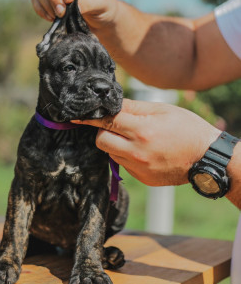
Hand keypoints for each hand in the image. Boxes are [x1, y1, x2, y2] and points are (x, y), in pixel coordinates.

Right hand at [31, 0, 117, 29]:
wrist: (99, 18)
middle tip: (62, 13)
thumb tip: (67, 8)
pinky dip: (40, 10)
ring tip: (59, 17)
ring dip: (47, 5)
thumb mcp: (99, 2)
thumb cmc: (102, 6)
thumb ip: (85, 2)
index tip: (69, 0)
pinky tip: (51, 18)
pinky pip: (36, 0)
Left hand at [72, 99, 220, 186]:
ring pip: (111, 153)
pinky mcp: (142, 179)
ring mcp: (139, 168)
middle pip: (101, 140)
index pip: (106, 121)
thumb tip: (110, 104)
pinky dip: (127, 156)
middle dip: (102, 131)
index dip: (90, 117)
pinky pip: (124, 164)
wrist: (206, 158)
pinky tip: (144, 151)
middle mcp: (137, 152)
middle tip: (115, 125)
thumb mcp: (163, 110)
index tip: (76, 116)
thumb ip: (133, 107)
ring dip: (115, 144)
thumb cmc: (187, 128)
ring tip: (135, 138)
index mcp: (142, 131)